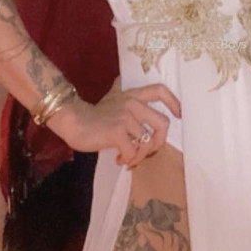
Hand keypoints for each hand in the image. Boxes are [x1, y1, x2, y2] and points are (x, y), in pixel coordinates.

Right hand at [48, 76, 181, 168]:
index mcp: (132, 94)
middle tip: (148, 152)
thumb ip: (127, 100)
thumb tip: (142, 106)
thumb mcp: (112, 100)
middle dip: (159, 143)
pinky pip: (133, 151)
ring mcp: (125, 116)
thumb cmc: (93, 116)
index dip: (173, 102)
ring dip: (139, 156)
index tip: (179, 114)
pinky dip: (128, 160)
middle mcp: (131, 102)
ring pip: (147, 142)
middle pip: (162, 123)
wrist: (71, 120)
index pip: (159, 90)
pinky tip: (118, 159)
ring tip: (127, 158)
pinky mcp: (117, 131)